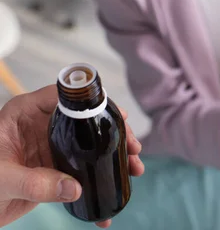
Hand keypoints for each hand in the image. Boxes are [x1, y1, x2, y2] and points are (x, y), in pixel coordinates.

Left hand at [0, 85, 144, 227]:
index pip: (64, 96)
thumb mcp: (0, 178)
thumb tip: (74, 187)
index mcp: (24, 114)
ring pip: (89, 146)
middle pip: (85, 121)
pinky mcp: (54, 170)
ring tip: (133, 169)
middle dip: (113, 133)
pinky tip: (110, 196)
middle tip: (133, 147)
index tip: (117, 115)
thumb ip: (35, 182)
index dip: (93, 102)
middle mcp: (41, 126)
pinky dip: (98, 184)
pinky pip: (82, 173)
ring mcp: (49, 148)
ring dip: (113, 158)